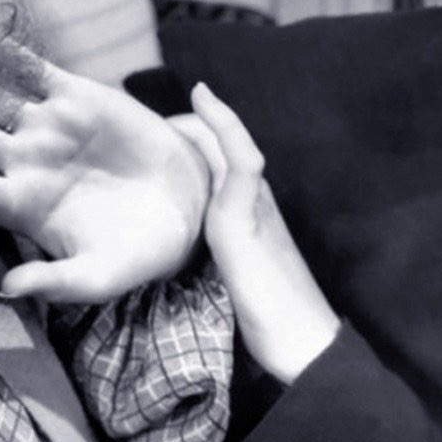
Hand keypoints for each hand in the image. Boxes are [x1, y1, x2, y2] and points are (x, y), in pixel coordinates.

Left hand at [0, 58, 210, 302]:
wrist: (186, 206)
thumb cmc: (138, 252)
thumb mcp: (102, 276)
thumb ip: (57, 283)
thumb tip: (8, 288)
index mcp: (20, 206)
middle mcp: (22, 163)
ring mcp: (44, 126)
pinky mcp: (73, 95)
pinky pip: (30, 69)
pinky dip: (9, 53)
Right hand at [175, 83, 339, 381]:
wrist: (297, 346)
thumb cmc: (269, 291)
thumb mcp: (242, 228)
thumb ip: (237, 176)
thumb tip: (224, 128)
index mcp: (251, 192)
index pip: (227, 138)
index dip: (209, 114)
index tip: (184, 95)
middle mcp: (250, 203)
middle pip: (218, 155)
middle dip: (190, 134)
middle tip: (144, 130)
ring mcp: (246, 229)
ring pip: (213, 180)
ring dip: (187, 162)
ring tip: (148, 159)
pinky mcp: (239, 255)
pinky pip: (210, 209)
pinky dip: (190, 195)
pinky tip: (172, 209)